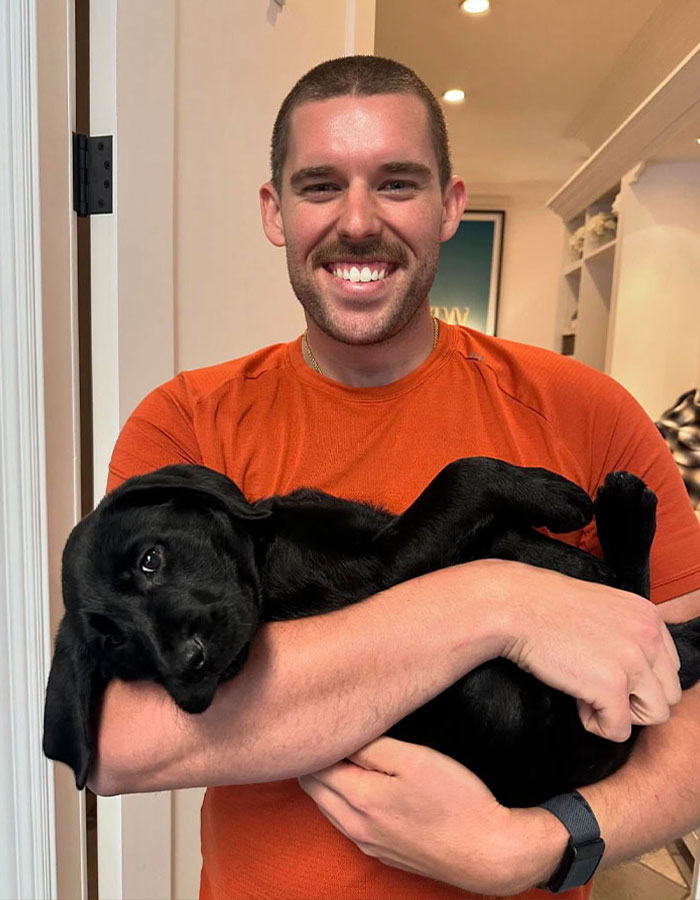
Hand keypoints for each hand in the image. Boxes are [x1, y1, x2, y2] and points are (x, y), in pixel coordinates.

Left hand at [299, 736, 563, 895]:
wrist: (491, 855)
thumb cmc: (458, 801)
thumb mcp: (415, 759)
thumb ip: (372, 746)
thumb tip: (340, 732)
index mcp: (359, 799)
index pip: (313, 765)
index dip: (313, 739)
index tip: (319, 717)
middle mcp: (354, 826)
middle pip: (313, 787)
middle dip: (313, 758)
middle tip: (323, 727)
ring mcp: (368, 843)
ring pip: (328, 806)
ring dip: (325, 780)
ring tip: (338, 749)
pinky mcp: (382, 852)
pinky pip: (346, 823)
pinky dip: (341, 800)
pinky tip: (358, 783)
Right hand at [499, 562, 681, 740]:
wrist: (516, 606)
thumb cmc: (546, 606)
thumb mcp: (603, 606)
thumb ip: (627, 630)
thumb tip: (635, 666)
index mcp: (648, 615)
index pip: (669, 667)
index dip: (638, 678)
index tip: (605, 670)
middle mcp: (648, 636)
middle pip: (667, 694)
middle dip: (633, 698)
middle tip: (595, 684)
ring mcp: (632, 662)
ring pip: (654, 715)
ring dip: (620, 713)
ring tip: (587, 694)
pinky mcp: (611, 687)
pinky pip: (620, 730)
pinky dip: (596, 725)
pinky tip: (576, 701)